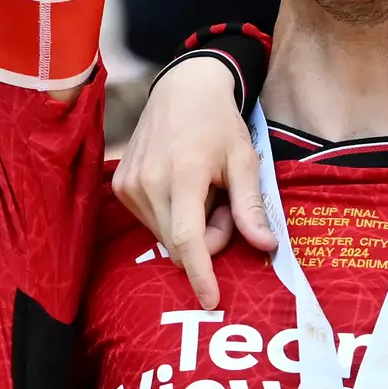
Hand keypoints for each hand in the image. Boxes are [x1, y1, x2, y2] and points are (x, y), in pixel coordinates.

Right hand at [112, 53, 270, 312]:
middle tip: (225, 206)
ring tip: (204, 192)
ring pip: (165, 237)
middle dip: (208, 240)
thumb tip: (267, 246)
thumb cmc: (219, 123)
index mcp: (183, 175)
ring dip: (190, 228)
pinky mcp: (121, 187)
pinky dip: (173, 217)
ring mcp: (129, 185)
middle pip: (179, 245)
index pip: (188, 239)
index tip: (211, 300)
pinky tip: (183, 188)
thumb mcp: (244, 160)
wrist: (181, 88)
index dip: (201, 274)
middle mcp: (149, 183)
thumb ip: (251, 206)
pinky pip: (152, 223)